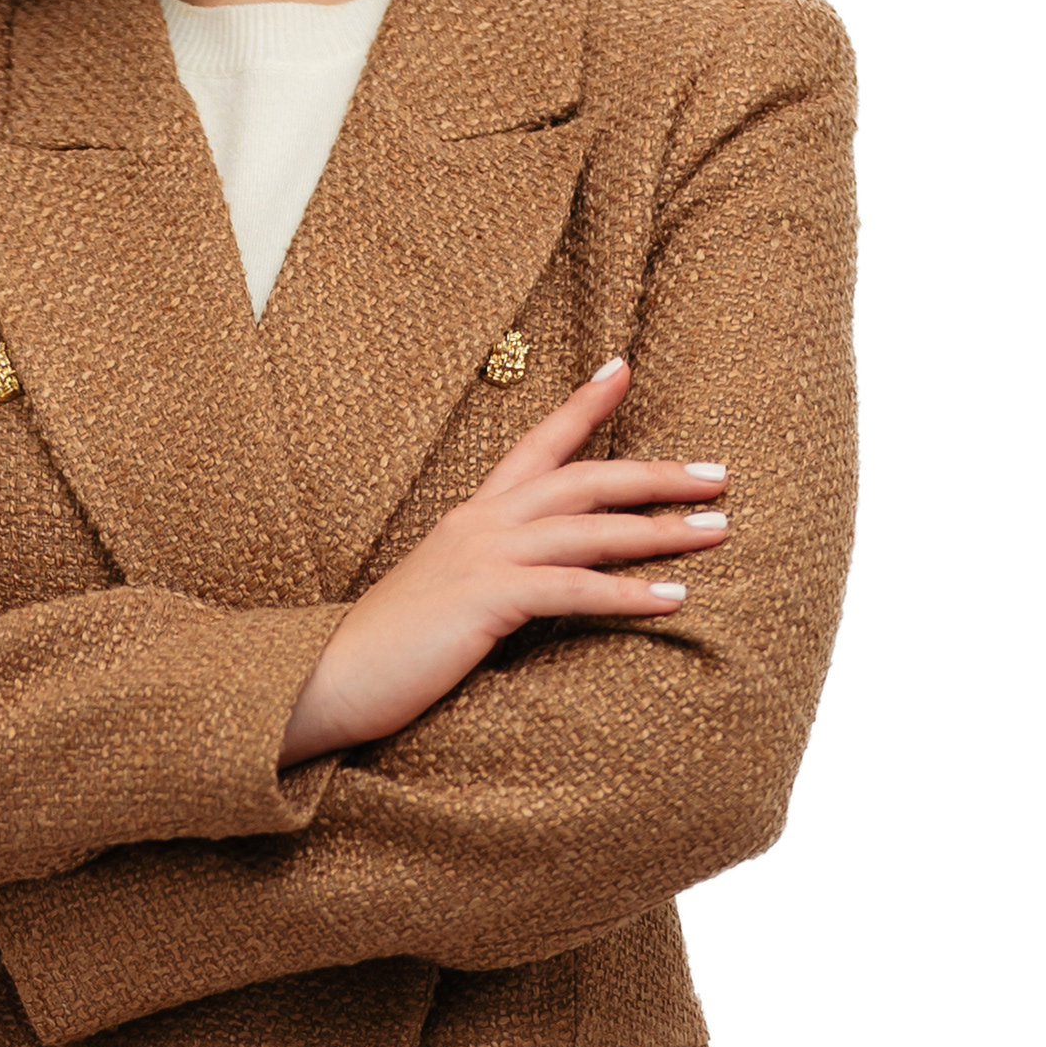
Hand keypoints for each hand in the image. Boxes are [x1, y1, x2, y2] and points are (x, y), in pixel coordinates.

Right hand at [276, 366, 724, 763]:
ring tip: (716, 531)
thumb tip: (535, 588)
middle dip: (655, 473)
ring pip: (589, 528)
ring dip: (659, 529)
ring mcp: (482, 557)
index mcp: (471, 518)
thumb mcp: (445, 597)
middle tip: (719, 474)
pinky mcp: (485, 599)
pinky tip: (672, 600)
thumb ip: (490, 579)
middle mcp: (480, 524)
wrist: (326, 677)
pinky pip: (572, 589)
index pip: (534, 446)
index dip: (581, 406)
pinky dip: (627, 593)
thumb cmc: (388, 652)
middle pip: (583, 480)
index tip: (623, 369)